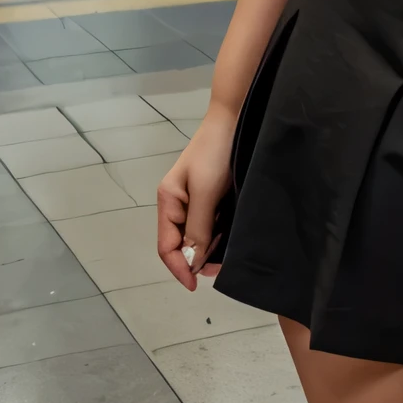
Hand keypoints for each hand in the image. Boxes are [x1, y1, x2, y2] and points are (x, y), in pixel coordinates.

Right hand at [157, 105, 235, 290]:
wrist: (235, 118)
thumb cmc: (216, 153)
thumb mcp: (205, 191)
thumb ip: (197, 226)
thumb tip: (191, 260)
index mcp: (169, 201)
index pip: (167, 246)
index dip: (178, 268)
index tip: (195, 284)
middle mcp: (179, 203)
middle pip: (182, 243)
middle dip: (197, 260)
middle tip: (220, 270)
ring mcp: (197, 199)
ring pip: (199, 235)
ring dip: (210, 249)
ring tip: (227, 258)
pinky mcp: (214, 194)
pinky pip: (213, 223)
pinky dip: (220, 235)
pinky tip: (232, 239)